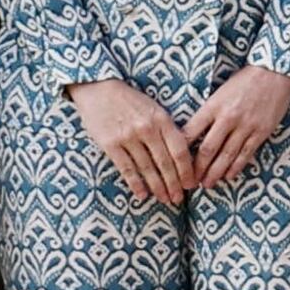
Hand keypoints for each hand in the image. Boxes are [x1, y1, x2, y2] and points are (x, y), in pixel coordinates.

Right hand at [70, 78, 191, 205]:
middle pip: (165, 163)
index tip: (191, 184)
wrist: (99, 89)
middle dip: (174, 184)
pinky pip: (127, 168)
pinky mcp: (110, 144)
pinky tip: (142, 194)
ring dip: (157, 187)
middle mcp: (147, 129)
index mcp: (162, 119)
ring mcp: (128, 137)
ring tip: (164, 199)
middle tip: (178, 199)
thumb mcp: (154, 109)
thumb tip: (182, 155)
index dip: (186, 170)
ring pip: (147, 168)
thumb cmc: (131, 101)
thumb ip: (167, 129)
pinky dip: (135, 184)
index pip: (180, 150)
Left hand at [182, 66, 289, 190]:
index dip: (181, 150)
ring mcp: (245, 126)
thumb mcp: (219, 93)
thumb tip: (193, 133)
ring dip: (215, 172)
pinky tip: (228, 176)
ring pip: (226, 156)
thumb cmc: (244, 81)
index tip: (175, 163)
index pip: (191, 132)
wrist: (274, 73)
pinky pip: (245, 154)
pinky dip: (236, 167)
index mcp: (213, 106)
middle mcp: (228, 118)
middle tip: (190, 182)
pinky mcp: (261, 132)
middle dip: (197, 169)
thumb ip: (208, 112)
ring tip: (207, 184)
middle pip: (208, 149)